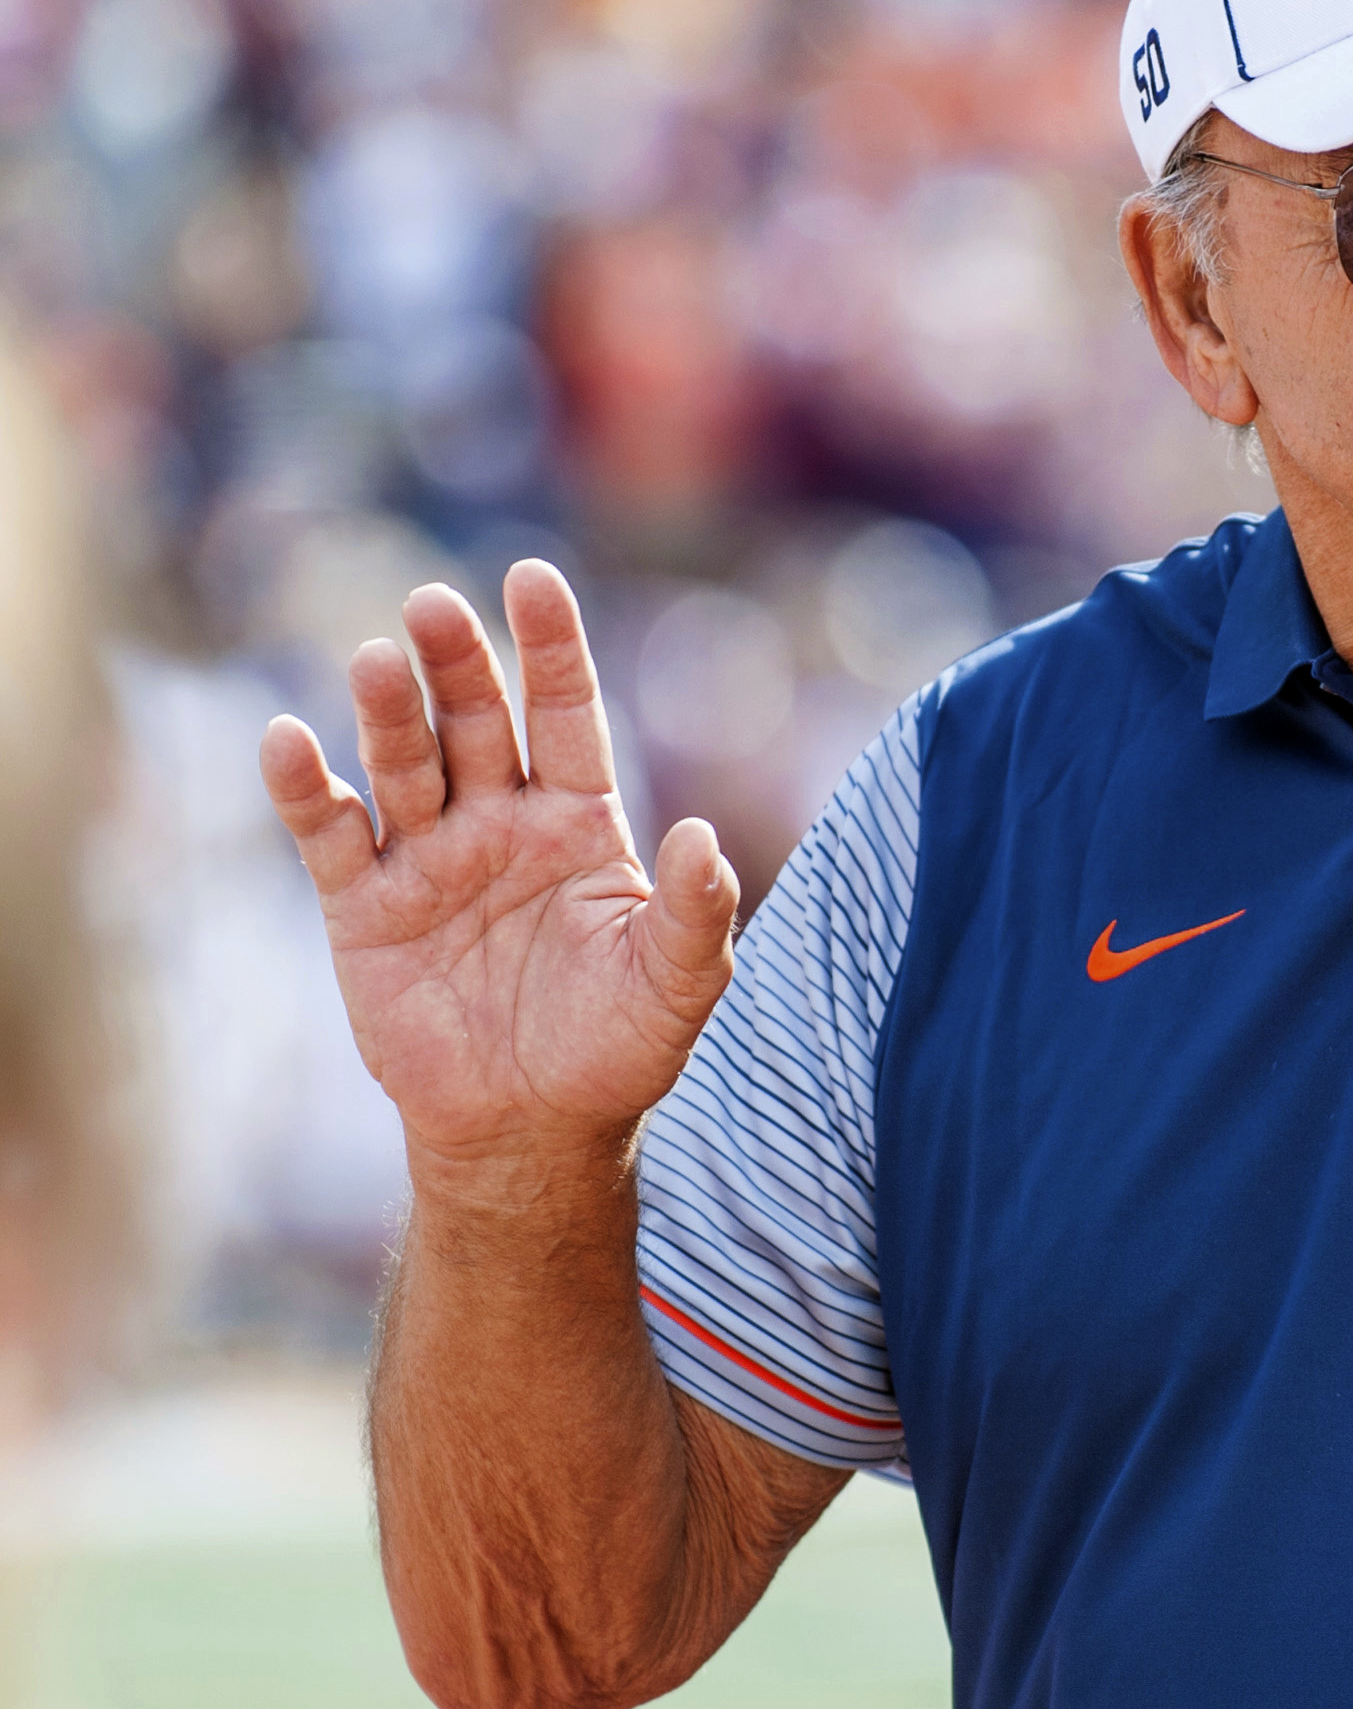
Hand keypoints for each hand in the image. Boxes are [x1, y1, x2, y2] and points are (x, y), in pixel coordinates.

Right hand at [259, 560, 741, 1182]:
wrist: (531, 1131)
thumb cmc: (617, 1051)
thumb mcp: (679, 984)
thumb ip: (697, 910)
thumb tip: (707, 837)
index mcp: (581, 824)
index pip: (567, 713)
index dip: (551, 647)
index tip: (533, 577)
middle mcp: (501, 824)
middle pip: (477, 722)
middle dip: (457, 662)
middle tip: (434, 606)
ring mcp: (429, 860)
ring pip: (404, 764)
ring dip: (388, 712)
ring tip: (378, 659)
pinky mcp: (364, 909)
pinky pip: (330, 835)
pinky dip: (306, 788)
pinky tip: (289, 741)